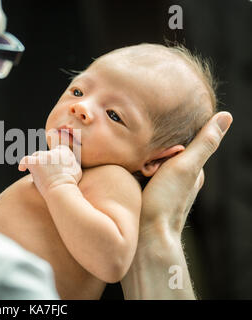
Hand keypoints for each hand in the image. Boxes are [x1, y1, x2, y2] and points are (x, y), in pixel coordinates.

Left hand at [18, 145, 81, 196]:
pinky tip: (22, 169)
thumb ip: (73, 163)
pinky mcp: (35, 163)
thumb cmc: (70, 184)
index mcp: (65, 153)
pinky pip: (25, 160)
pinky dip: (23, 163)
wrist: (61, 189)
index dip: (56, 154)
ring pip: (36, 156)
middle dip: (45, 161)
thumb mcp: (77, 170)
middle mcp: (54, 152)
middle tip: (44, 172)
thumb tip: (71, 161)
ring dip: (36, 163)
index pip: (60, 149)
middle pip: (47, 153)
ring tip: (36, 173)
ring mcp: (44, 157)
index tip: (54, 162)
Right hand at [140, 111, 232, 242]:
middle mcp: (177, 179)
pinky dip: (133, 163)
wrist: (142, 234)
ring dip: (142, 152)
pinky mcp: (141, 190)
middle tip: (143, 134)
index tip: (164, 119)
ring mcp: (158, 186)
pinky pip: (138, 170)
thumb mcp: (186, 167)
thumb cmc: (166, 201)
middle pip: (167, 150)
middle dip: (157, 142)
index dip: (177, 130)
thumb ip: (204, 142)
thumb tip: (226, 115)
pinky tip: (124, 160)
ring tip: (131, 143)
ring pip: (151, 160)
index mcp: (191, 171)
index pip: (186, 141)